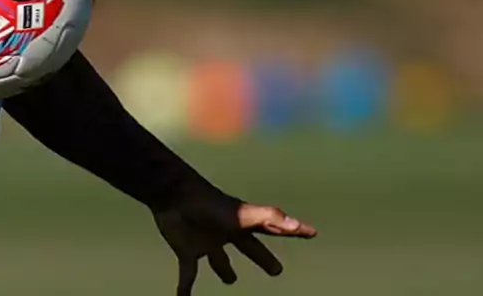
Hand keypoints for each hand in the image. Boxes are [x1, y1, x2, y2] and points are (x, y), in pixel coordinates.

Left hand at [155, 193, 316, 294]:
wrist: (172, 196)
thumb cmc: (209, 204)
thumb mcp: (243, 214)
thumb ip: (271, 219)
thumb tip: (300, 225)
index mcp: (242, 224)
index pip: (273, 229)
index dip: (292, 230)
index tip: (310, 232)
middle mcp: (226, 233)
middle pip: (249, 248)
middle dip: (263, 258)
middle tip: (276, 270)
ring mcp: (206, 242)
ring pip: (218, 260)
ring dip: (223, 270)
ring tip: (230, 279)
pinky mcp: (186, 250)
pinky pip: (188, 274)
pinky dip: (185, 288)